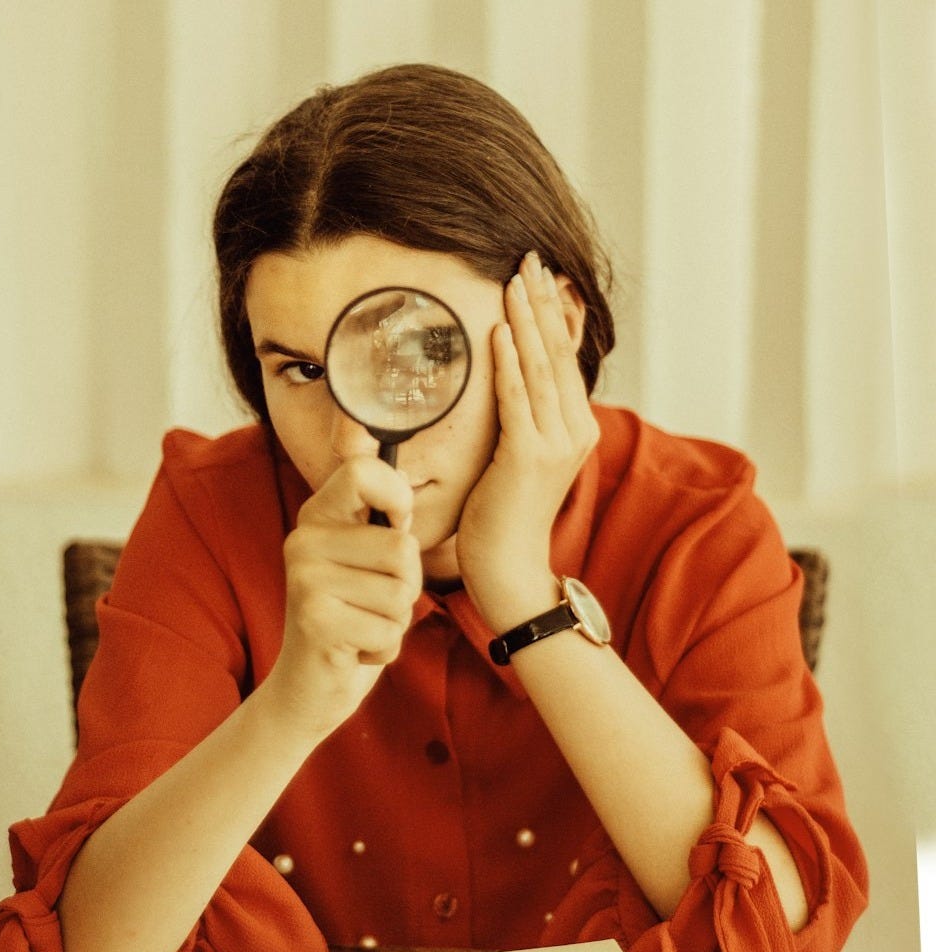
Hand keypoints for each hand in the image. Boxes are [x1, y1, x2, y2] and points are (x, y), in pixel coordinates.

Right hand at [269, 454, 422, 739]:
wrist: (307, 688)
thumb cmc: (351, 618)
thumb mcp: (362, 558)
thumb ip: (375, 511)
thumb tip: (366, 436)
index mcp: (317, 517)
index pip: (366, 472)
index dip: (399, 498)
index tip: (396, 527)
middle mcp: (304, 541)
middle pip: (403, 546)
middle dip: (407, 585)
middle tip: (372, 602)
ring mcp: (306, 580)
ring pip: (402, 591)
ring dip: (396, 621)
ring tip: (363, 625)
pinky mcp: (316, 621)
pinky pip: (391, 629)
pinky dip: (384, 648)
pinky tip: (355, 649)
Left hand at [457, 251, 599, 633]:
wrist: (509, 567)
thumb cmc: (504, 515)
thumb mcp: (522, 458)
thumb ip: (526, 419)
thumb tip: (512, 380)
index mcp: (577, 428)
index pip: (564, 359)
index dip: (550, 314)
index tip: (536, 276)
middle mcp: (575, 431)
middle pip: (558, 354)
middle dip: (541, 303)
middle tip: (528, 258)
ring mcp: (556, 444)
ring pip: (541, 369)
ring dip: (525, 321)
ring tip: (514, 280)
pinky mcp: (530, 457)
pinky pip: (518, 399)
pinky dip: (509, 364)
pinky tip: (499, 332)